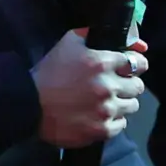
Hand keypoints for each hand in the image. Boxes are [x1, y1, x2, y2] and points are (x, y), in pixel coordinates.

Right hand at [35, 30, 145, 148]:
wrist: (28, 104)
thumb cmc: (49, 72)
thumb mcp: (68, 44)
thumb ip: (96, 36)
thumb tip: (137, 43)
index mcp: (100, 63)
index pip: (137, 63)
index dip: (135, 66)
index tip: (129, 69)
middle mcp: (107, 86)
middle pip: (138, 86)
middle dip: (128, 85)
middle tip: (113, 86)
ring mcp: (106, 110)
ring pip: (133, 106)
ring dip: (121, 103)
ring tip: (104, 101)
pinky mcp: (103, 130)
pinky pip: (122, 124)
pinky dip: (113, 120)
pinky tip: (98, 115)